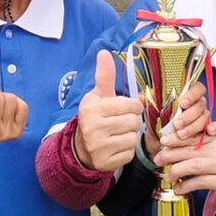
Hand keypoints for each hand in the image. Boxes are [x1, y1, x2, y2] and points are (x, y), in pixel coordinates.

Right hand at [74, 50, 143, 170]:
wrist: (81, 147)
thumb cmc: (95, 116)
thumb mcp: (98, 95)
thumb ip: (104, 76)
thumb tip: (104, 52)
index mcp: (92, 108)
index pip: (130, 105)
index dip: (133, 106)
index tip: (126, 108)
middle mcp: (93, 128)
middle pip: (134, 122)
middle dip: (132, 121)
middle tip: (122, 122)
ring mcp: (98, 147)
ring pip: (133, 138)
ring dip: (130, 136)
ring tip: (118, 134)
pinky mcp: (105, 163)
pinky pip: (129, 154)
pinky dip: (126, 150)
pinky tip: (116, 146)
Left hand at [146, 79, 210, 151]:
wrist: (158, 144)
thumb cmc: (157, 125)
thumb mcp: (151, 113)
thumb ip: (148, 103)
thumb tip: (141, 97)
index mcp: (186, 97)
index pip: (196, 88)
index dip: (191, 94)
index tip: (182, 102)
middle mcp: (197, 106)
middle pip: (200, 105)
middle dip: (188, 115)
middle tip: (177, 125)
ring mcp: (204, 118)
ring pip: (205, 117)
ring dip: (194, 126)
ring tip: (181, 134)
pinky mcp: (208, 131)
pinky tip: (210, 131)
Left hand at [155, 119, 215, 202]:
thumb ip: (200, 142)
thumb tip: (170, 143)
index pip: (194, 134)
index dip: (176, 138)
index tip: (162, 142)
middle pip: (191, 149)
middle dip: (171, 154)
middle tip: (158, 159)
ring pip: (193, 165)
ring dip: (176, 171)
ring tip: (166, 176)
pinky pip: (200, 182)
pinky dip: (186, 186)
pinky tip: (178, 189)